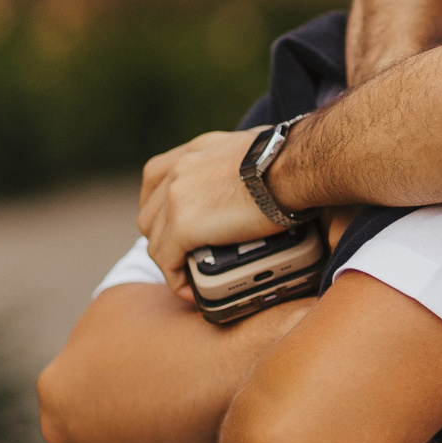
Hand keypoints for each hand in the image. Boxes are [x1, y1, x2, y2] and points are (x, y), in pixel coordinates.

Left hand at [140, 128, 282, 290]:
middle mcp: (176, 171)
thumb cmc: (287, 160)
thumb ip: (234, 164)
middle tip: (183, 255)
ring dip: (169, 262)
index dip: (159, 209)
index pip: (154, 182)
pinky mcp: (183, 226)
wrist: (292, 167)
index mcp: (191, 153)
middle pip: (149, 215)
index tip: (173, 226)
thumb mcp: (247, 150)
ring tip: (190, 277)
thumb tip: (255, 179)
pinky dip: (176, 280)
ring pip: (155, 242)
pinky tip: (191, 291)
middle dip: (161, 238)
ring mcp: (174, 198)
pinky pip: (167, 261)